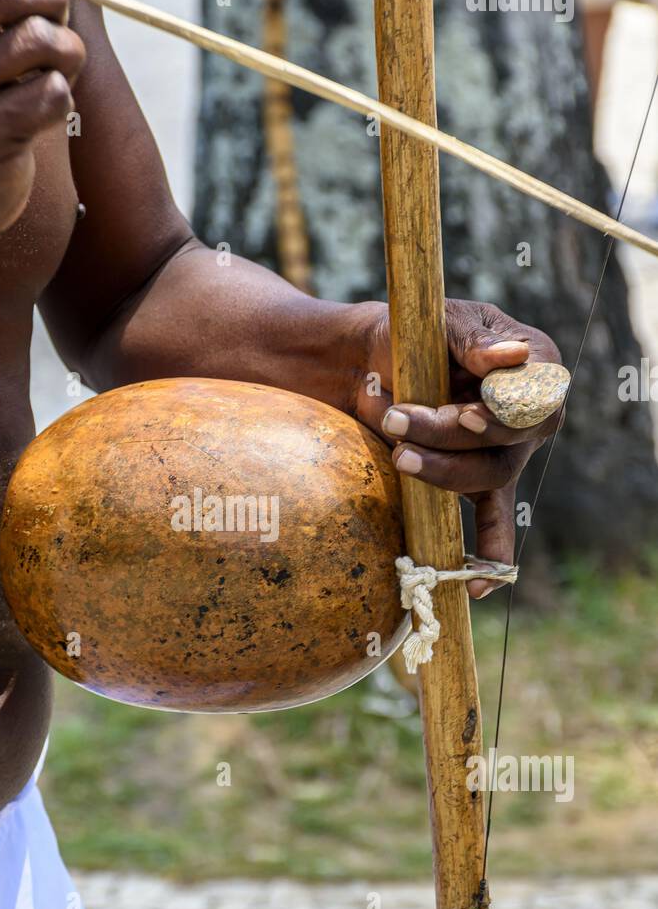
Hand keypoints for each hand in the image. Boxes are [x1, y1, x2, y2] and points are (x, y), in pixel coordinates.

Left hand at [357, 299, 562, 595]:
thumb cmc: (414, 331)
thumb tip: (508, 356)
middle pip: (505, 442)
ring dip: (441, 472)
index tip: (464, 416)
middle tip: (398, 420)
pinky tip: (478, 587)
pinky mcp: (478, 483)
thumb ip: (471, 340)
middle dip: (449, 437)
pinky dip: (489, 554)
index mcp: (535, 366)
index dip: (503, 414)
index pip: (534, 398)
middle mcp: (530, 415)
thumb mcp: (441, 321)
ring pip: (488, 478)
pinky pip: (493, 524)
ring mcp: (507, 454)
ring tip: (400, 456)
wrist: (373, 361)